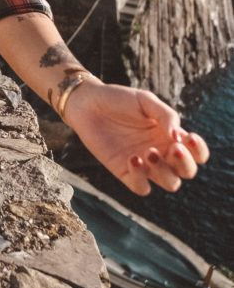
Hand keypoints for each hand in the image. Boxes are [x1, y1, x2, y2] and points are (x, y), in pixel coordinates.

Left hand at [63, 79, 208, 194]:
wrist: (88, 103)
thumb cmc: (119, 99)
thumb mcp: (145, 101)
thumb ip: (166, 115)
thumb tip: (179, 138)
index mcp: (170, 136)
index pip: (197, 153)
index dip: (199, 151)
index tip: (189, 138)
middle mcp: (162, 153)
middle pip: (187, 172)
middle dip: (186, 164)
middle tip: (173, 148)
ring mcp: (145, 165)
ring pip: (170, 183)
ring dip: (164, 172)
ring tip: (149, 151)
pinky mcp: (125, 173)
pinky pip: (142, 188)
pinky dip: (142, 178)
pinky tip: (133, 158)